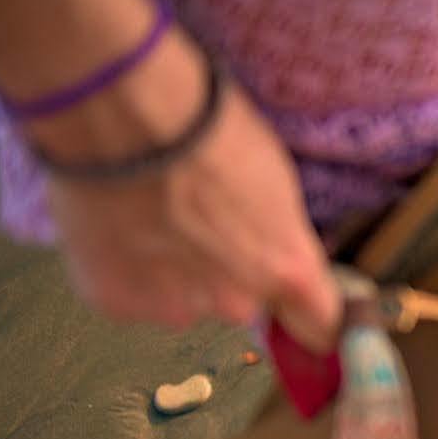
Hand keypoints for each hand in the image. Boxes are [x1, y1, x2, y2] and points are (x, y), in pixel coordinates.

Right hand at [33, 32, 341, 350]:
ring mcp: (175, 307)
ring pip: (184, 300)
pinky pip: (132, 295)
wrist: (126, 113)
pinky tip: (119, 224)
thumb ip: (280, 238)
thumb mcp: (275, 182)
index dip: (310, 318)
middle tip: (196, 221)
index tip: (302, 315)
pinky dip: (126, 269)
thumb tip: (275, 256)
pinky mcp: (118, 302)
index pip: (319, 325)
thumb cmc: (209, 129)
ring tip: (150, 215)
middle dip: (226, 274)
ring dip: (172, 273)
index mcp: (288, 271)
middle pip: (242, 304)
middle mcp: (237, 303)